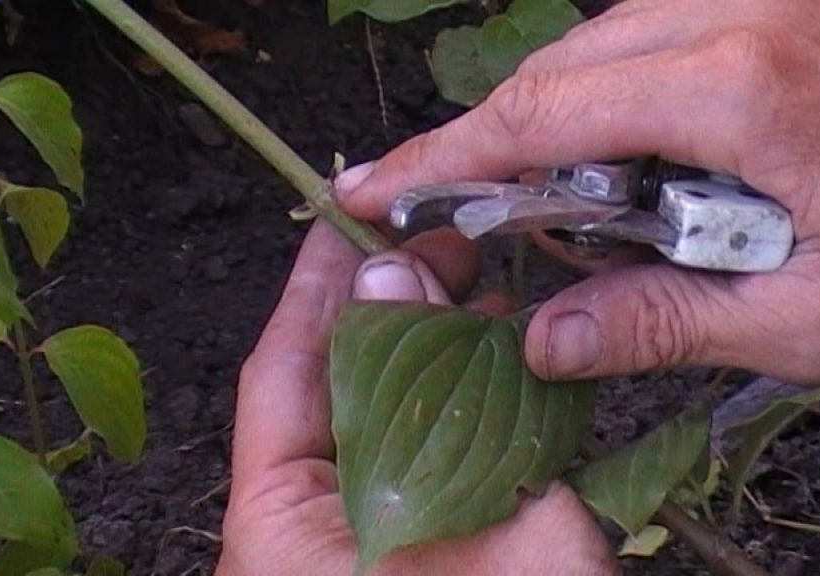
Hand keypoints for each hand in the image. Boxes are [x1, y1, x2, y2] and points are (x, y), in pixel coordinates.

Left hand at [217, 222, 620, 574]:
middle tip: (439, 227)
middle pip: (367, 364)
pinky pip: (516, 417)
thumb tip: (385, 272)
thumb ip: (379, 393)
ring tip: (486, 257)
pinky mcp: (521, 505)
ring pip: (443, 384)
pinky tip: (530, 320)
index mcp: (289, 505)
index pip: (290, 367)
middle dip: (399, 290)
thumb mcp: (367, 518)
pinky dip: (524, 365)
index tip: (344, 211)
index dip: (316, 285)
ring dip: (463, 320)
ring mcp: (443, 496)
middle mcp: (362, 491)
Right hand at [335, 0, 819, 384]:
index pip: (539, 115)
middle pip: (558, 69)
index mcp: (739, 90)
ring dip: (564, 117)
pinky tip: (646, 145)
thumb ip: (670, 323)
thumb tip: (547, 340)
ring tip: (573, 199)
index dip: (443, 158)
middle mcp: (736, 12)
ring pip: (603, 42)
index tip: (378, 186)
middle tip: (472, 214)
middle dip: (497, 143)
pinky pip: (659, 26)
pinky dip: (621, 86)